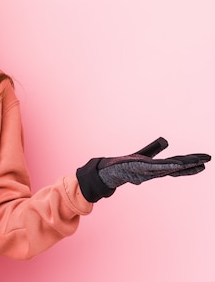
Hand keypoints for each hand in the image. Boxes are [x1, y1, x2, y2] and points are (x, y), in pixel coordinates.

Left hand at [76, 137, 210, 202]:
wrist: (107, 172)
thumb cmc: (124, 165)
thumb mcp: (142, 154)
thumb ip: (154, 149)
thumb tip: (166, 141)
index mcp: (157, 168)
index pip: (177, 164)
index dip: (191, 162)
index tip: (205, 159)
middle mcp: (155, 171)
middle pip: (176, 167)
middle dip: (192, 164)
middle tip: (208, 160)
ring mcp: (148, 170)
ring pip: (169, 168)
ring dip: (184, 165)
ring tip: (199, 162)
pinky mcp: (140, 168)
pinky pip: (157, 167)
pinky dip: (169, 166)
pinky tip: (178, 164)